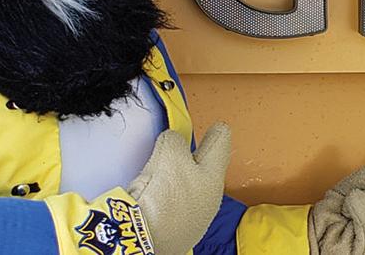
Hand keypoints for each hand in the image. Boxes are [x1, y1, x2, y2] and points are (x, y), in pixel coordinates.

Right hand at [127, 123, 231, 253]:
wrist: (142, 238)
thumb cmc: (162, 197)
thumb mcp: (169, 153)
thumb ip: (175, 140)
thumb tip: (173, 142)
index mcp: (214, 175)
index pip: (222, 142)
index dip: (215, 130)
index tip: (213, 125)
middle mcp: (210, 198)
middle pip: (206, 166)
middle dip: (195, 154)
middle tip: (182, 145)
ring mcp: (196, 216)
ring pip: (191, 186)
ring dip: (180, 177)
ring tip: (161, 173)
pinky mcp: (178, 228)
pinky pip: (177, 204)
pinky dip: (168, 196)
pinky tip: (155, 196)